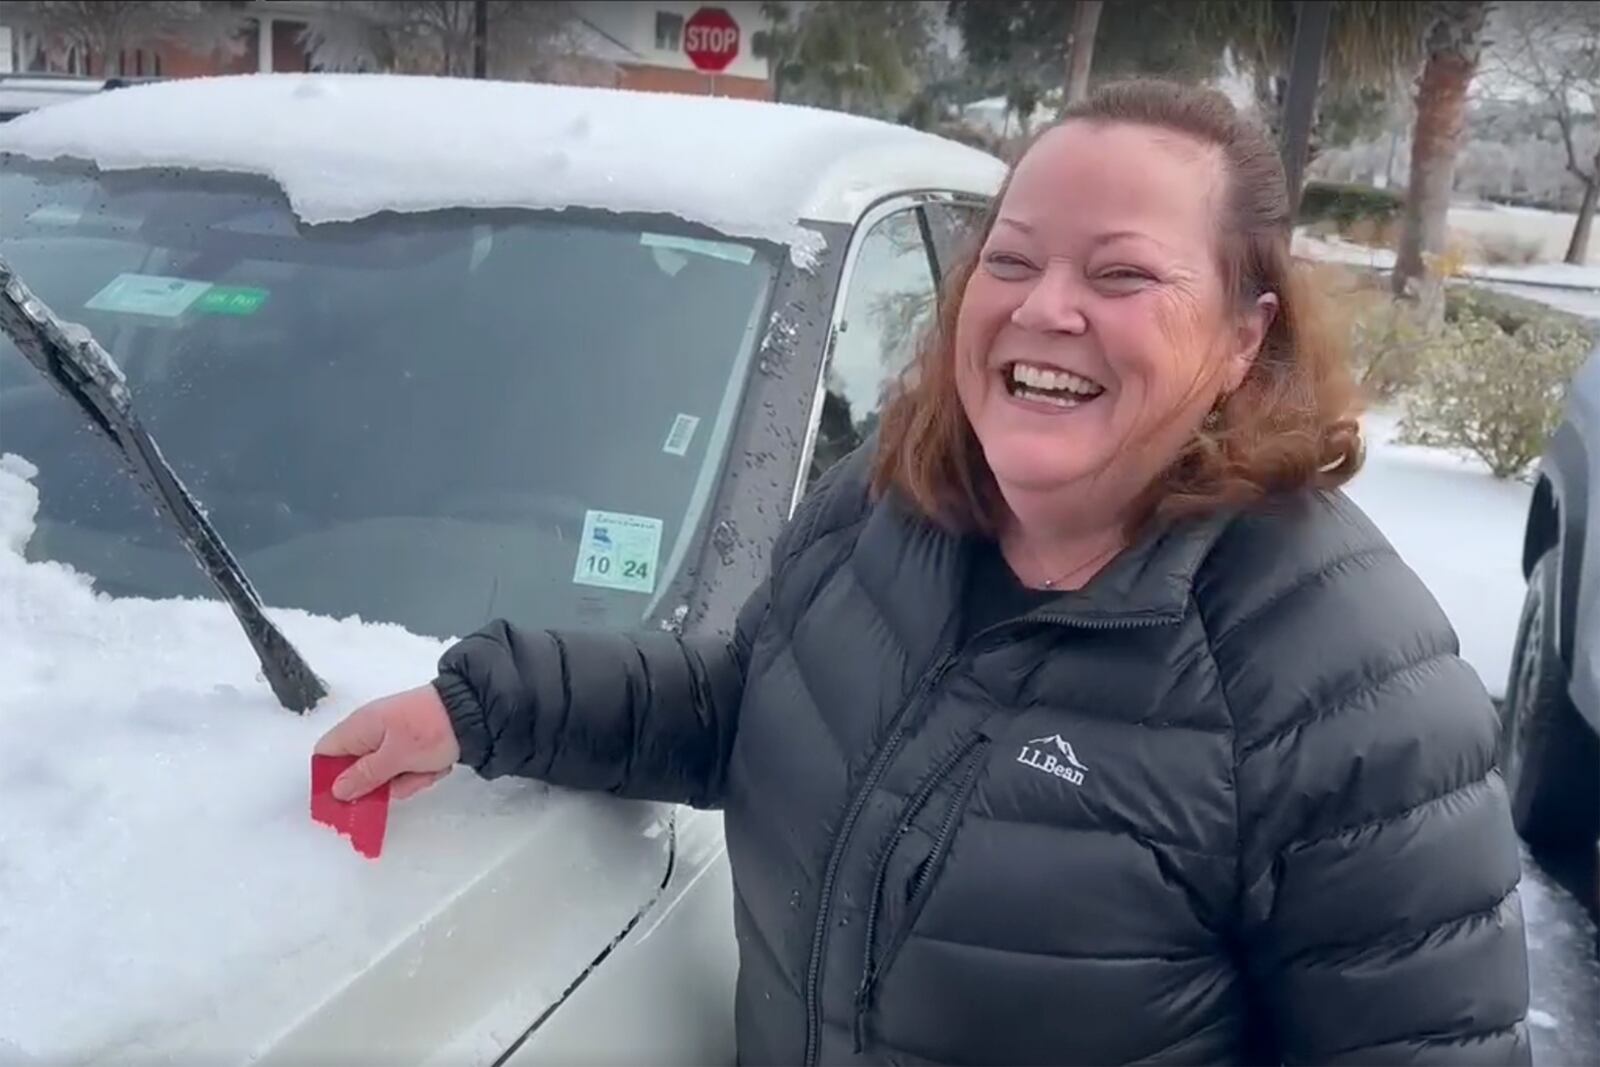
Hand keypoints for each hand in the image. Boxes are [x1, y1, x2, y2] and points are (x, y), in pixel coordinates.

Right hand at [313, 684, 462, 800]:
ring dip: (409, 779)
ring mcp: (394, 739)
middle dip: (383, 784)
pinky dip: (424, 771)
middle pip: (359, 771)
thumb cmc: (429, 731)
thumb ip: (364, 776)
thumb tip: (335, 791)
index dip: (330, 779)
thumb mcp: (395, 757)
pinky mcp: (414, 745)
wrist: (474, 711)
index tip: (345, 800)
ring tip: (428, 768)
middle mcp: (371, 732)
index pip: (325, 754)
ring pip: (387, 775)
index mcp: (358, 727)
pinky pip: (409, 769)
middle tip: (404, 779)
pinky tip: (439, 763)